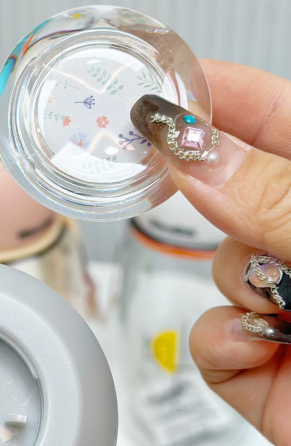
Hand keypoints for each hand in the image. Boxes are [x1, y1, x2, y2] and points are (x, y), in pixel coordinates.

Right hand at [131, 60, 290, 445]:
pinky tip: (261, 345)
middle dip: (216, 192)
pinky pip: (207, 335)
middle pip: (241, 193)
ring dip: (243, 281)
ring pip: (222, 265)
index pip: (287, 125)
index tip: (175, 80)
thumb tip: (201, 157)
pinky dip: (221, 340)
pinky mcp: (262, 364)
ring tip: (289, 307)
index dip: (232, 96)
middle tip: (167, 157)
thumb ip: (281, 200)